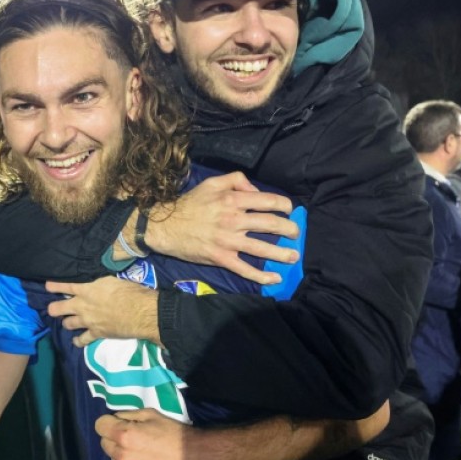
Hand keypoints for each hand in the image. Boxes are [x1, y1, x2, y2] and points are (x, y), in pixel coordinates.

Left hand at [46, 277, 157, 346]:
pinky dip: (78, 341)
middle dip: (54, 309)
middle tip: (52, 309)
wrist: (139, 312)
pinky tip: (76, 341)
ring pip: (68, 324)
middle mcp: (82, 306)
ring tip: (67, 322)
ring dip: (67, 323)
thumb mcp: (111, 281)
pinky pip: (82, 340)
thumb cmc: (128, 292)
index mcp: (87, 290)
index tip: (47, 286)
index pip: (66, 287)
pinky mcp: (96, 334)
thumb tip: (97, 284)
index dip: (55, 286)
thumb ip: (99, 284)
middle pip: (60, 308)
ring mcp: (87, 321)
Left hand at [96, 409, 191, 459]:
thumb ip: (127, 414)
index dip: (108, 421)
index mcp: (124, 435)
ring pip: (112, 456)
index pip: (99, 425)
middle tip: (131, 434)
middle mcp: (121, 454)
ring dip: (120, 450)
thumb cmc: (171, 432)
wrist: (190, 455)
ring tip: (138, 447)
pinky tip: (141, 457)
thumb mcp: (149, 414)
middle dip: (113, 436)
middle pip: (104, 442)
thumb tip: (115, 418)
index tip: (118, 422)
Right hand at [146, 172, 298, 284]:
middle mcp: (233, 220)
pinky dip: (262, 276)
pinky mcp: (221, 258)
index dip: (284, 205)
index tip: (289, 210)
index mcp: (233, 200)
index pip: (268, 200)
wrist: (165, 226)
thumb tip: (256, 190)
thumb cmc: (189, 204)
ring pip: (263, 249)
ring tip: (293, 256)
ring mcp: (228, 241)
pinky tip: (274, 278)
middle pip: (271, 225)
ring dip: (283, 254)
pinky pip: (245, 269)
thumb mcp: (211, 183)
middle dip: (290, 230)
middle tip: (295, 234)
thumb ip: (236, 180)